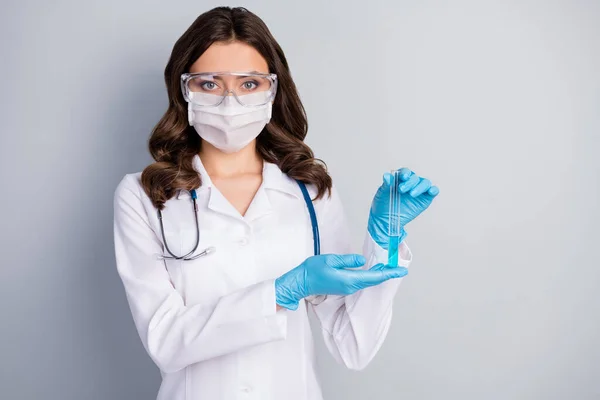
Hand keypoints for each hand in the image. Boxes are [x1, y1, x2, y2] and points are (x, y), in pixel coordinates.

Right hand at [275, 254, 407, 309]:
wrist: (301, 282)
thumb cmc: (312, 270)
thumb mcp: (330, 260)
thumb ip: (348, 260)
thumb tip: (362, 260)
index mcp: (349, 280)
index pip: (374, 277)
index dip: (389, 273)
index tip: (402, 270)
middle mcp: (351, 287)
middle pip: (374, 280)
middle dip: (387, 274)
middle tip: (400, 267)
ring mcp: (347, 288)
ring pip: (369, 282)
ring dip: (379, 275)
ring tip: (390, 267)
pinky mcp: (344, 287)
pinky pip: (362, 282)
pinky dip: (371, 276)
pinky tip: (374, 271)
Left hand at [368, 168, 438, 248]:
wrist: (386, 219)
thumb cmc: (383, 203)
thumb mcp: (382, 193)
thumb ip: (386, 184)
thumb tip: (387, 176)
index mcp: (400, 178)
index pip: (405, 172)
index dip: (405, 173)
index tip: (403, 177)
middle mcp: (411, 182)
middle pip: (415, 178)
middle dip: (410, 183)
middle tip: (401, 190)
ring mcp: (419, 190)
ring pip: (425, 183)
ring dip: (420, 187)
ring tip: (412, 194)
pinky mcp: (426, 198)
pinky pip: (433, 191)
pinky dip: (434, 190)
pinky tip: (430, 191)